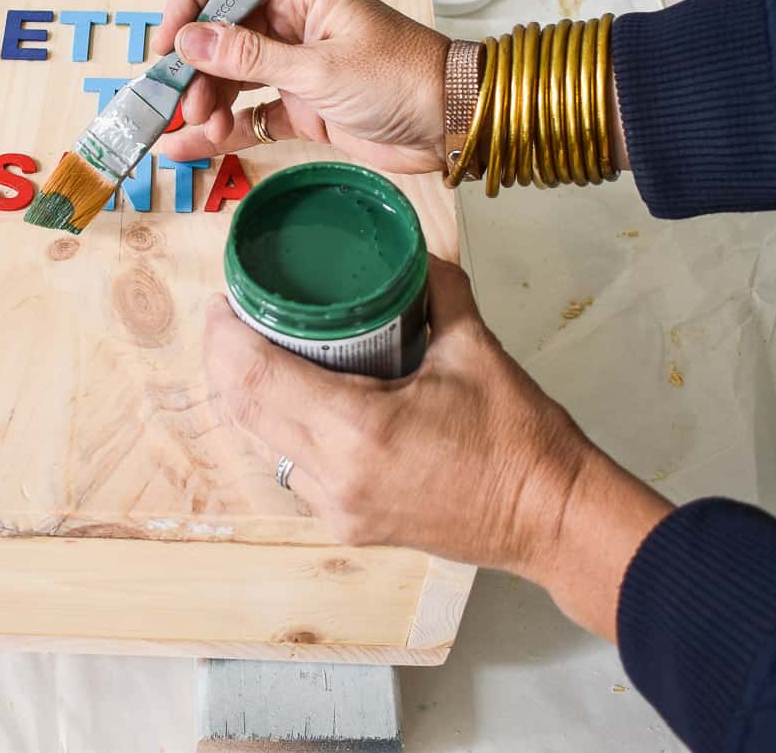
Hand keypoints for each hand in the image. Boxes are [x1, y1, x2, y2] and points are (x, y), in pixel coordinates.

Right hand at [152, 0, 451, 173]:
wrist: (452, 125)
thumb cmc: (402, 79)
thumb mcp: (320, 67)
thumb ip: (251, 56)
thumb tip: (192, 38)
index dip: (193, 5)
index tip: (168, 43)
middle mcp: (295, 24)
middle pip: (224, 35)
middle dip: (197, 68)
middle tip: (181, 102)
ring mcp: (297, 67)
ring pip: (233, 77)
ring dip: (209, 102)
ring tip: (198, 129)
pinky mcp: (304, 107)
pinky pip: (252, 113)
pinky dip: (224, 129)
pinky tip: (194, 147)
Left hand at [205, 255, 673, 640]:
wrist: (551, 519)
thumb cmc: (521, 440)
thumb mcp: (476, 349)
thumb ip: (436, 289)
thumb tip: (408, 253)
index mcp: (359, 429)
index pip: (255, 376)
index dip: (225, 335)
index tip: (223, 299)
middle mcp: (335, 475)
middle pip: (243, 408)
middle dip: (223, 357)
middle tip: (230, 313)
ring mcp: (337, 507)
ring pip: (259, 442)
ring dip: (244, 394)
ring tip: (250, 348)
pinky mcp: (347, 522)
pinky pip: (289, 468)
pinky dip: (276, 427)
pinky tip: (284, 397)